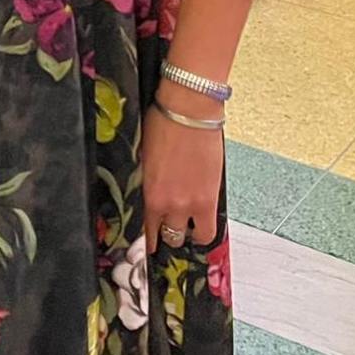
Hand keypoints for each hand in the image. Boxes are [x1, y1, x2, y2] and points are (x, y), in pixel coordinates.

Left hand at [143, 97, 224, 251]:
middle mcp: (167, 203)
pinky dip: (204, 233)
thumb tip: (150, 188)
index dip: (147, 239)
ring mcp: (190, 204)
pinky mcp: (210, 199)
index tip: (148, 244)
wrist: (190, 111)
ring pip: (187, 237)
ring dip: (186, 233)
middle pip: (166, 236)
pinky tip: (201, 229)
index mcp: (148, 192)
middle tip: (168, 230)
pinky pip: (209, 231)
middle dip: (166, 234)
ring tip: (186, 228)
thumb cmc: (165, 123)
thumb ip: (148, 179)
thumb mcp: (145, 155)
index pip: (145, 229)